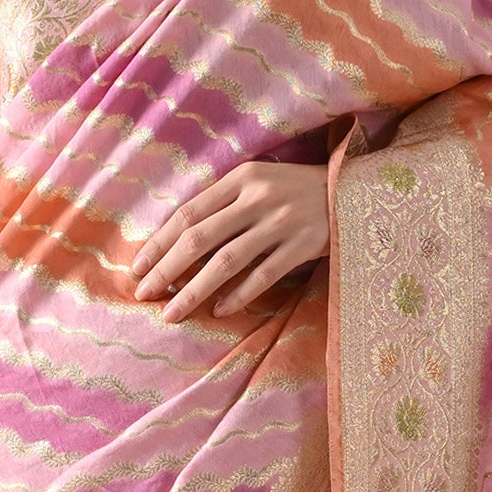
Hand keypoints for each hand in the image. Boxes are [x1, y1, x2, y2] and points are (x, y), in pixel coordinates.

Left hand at [131, 161, 328, 322]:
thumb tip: (179, 242)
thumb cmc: (297, 190)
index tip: (137, 268)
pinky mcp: (302, 247)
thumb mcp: (259, 182)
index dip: (158, 243)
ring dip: (193, 290)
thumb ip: (224, 204)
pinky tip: (218, 311)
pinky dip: (237, 296)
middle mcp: (257, 199)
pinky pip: (262, 277)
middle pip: (199, 238)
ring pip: (225, 262)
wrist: (354, 192)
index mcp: (240, 178)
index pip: (187, 214)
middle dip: (165, 269)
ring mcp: (280, 224)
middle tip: (144, 294)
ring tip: (172, 313)